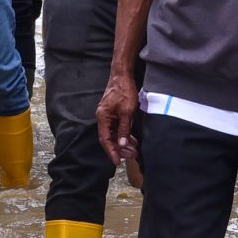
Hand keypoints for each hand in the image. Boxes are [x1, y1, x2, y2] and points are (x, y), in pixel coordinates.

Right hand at [98, 72, 140, 186]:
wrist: (123, 75)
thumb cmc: (124, 90)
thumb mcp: (127, 112)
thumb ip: (124, 129)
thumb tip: (122, 144)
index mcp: (103, 118)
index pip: (105, 139)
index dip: (111, 151)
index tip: (117, 162)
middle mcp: (103, 117)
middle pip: (109, 138)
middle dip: (119, 149)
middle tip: (131, 156)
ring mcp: (108, 115)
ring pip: (114, 134)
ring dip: (123, 142)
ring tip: (134, 150)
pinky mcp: (114, 113)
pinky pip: (117, 127)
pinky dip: (124, 134)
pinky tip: (132, 140)